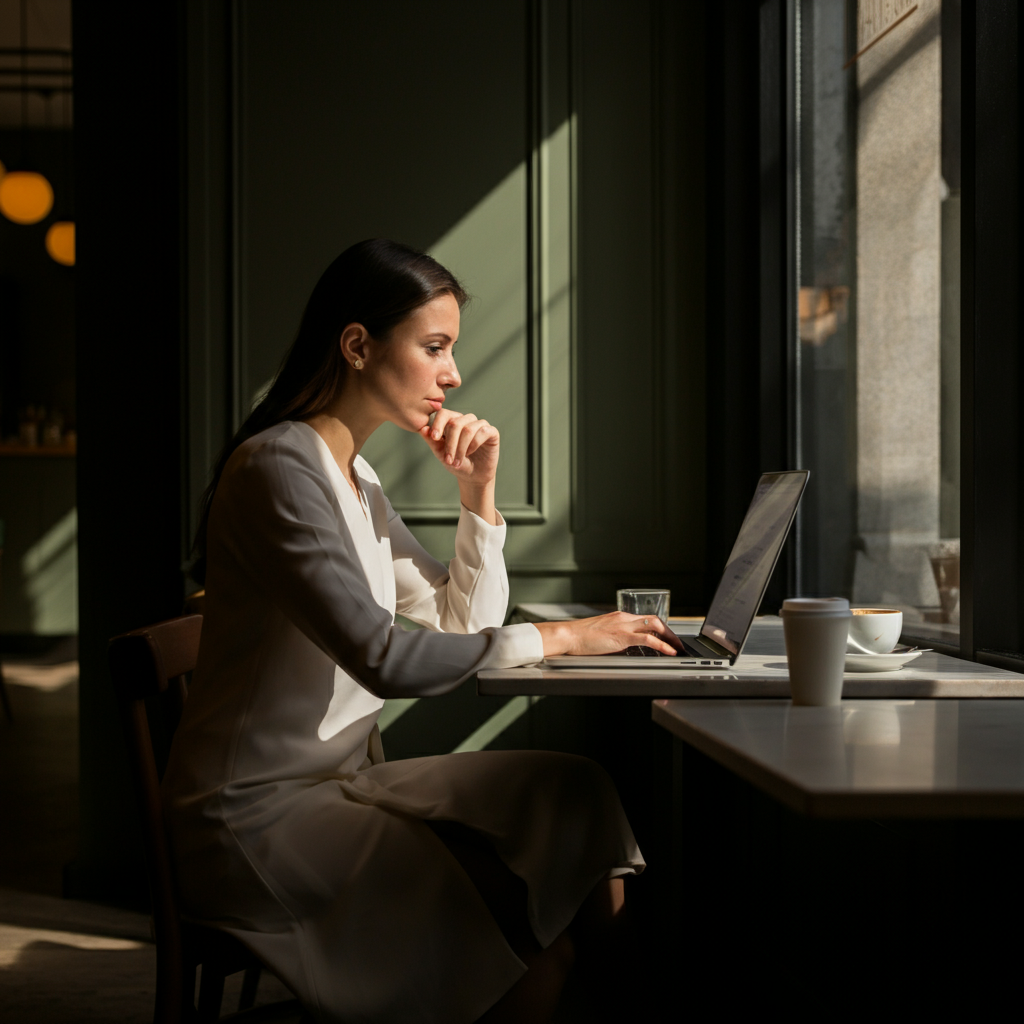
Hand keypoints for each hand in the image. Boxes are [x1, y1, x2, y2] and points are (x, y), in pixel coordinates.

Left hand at [419, 409, 499, 485]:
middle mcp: (466, 420)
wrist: (472, 476)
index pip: (444, 413)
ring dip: (461, 448)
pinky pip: (482, 432)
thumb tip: (422, 429)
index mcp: (452, 421)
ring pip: (468, 429)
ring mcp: (480, 424)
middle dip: (450, 444)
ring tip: (457, 462)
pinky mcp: (492, 431)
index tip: (435, 438)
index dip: (438, 424)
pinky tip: (470, 453)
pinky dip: (473, 445)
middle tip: (448, 460)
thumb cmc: (455, 463)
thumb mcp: (441, 453)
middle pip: (455, 423)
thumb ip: (432, 441)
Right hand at [535, 613, 683, 656]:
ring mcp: (623, 625)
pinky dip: (662, 645)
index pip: (645, 619)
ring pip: (655, 626)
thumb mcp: (601, 634)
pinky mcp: (622, 636)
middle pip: (655, 620)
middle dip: (669, 632)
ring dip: (670, 638)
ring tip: (677, 648)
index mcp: (619, 617)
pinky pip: (647, 639)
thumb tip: (624, 647)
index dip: (660, 629)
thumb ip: (615, 638)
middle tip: (677, 643)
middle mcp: (624, 618)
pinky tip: (668, 651)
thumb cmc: (579, 637)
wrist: (568, 635)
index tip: (667, 638)